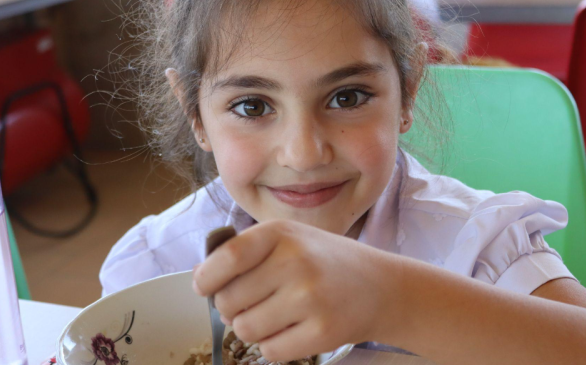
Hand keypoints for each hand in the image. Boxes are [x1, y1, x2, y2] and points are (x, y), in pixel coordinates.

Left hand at [193, 220, 397, 361]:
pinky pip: (270, 351)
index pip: (227, 258)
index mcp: (282, 234)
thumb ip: (248, 253)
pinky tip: (295, 329)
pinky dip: (275, 345)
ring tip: (278, 315)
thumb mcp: (291, 240)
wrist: (383, 287)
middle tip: (256, 302)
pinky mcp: (322, 332)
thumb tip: (203, 277)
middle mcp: (295, 262)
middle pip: (228, 302)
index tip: (204, 288)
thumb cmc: (328, 262)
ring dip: (254, 329)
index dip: (207, 279)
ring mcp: (309, 298)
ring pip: (245, 329)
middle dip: (233, 308)